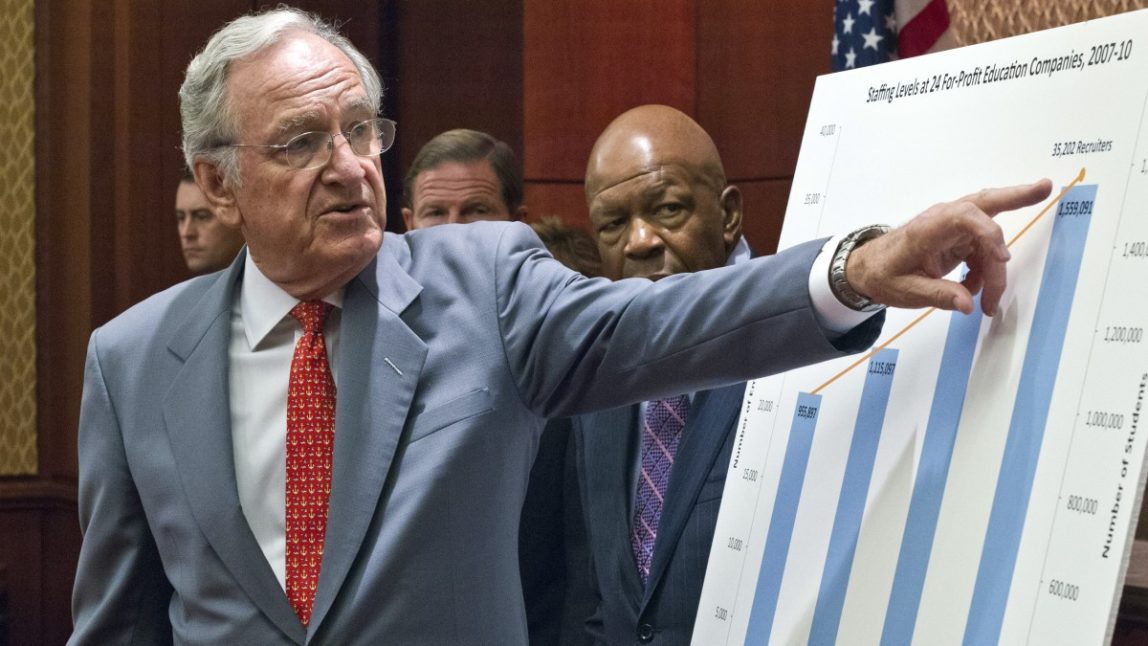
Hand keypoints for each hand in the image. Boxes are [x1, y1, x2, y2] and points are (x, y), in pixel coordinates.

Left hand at [846, 179, 1052, 315]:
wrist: (867, 269)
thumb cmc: (883, 275)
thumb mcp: (905, 291)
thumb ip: (938, 296)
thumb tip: (968, 304)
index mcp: (928, 228)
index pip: (965, 217)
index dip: (989, 234)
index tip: (1001, 259)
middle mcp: (943, 220)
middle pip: (985, 203)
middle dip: (1017, 196)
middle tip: (1045, 187)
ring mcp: (952, 228)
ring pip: (989, 235)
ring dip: (995, 267)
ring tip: (990, 301)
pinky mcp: (957, 238)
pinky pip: (982, 251)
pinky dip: (984, 271)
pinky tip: (973, 289)